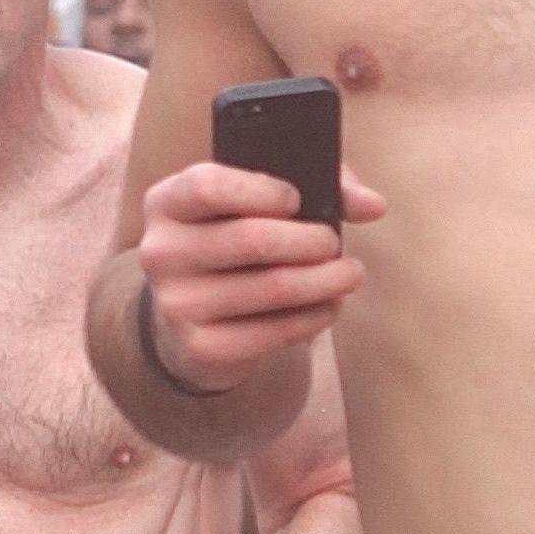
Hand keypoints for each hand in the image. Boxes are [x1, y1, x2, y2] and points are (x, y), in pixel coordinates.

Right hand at [137, 162, 382, 392]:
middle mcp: (161, 252)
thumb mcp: (252, 204)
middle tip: (334, 244)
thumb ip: (313, 187)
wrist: (189, 317)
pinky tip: (329, 305)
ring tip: (349, 274)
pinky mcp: (202, 347)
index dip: (262, 191)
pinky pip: (273, 331)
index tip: (298, 200)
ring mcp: (177, 304)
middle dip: (309, 240)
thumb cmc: (231, 243)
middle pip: (250, 239)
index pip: (207, 186)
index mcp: (167, 203)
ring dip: (324, 280)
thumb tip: (373, 204)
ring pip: (271, 287)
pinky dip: (313, 317)